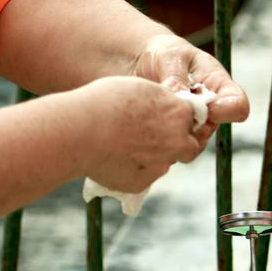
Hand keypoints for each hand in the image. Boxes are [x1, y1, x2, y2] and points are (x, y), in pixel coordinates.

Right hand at [76, 75, 202, 193]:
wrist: (80, 131)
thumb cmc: (104, 102)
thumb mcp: (139, 88)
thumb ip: (160, 100)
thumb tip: (165, 107)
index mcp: (178, 113)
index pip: (191, 117)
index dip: (177, 117)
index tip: (164, 118)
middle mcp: (177, 141)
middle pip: (187, 145)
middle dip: (175, 142)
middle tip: (150, 136)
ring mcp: (160, 165)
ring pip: (164, 162)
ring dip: (153, 156)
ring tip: (123, 145)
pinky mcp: (142, 182)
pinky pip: (143, 176)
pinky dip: (133, 169)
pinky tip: (113, 158)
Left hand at [131, 33, 249, 147]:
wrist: (140, 61)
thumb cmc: (163, 54)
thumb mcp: (172, 57)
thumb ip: (177, 77)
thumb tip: (179, 96)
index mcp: (217, 85)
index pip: (237, 106)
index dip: (226, 111)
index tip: (206, 107)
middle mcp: (209, 108)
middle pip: (210, 129)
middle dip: (189, 124)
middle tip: (167, 110)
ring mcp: (191, 123)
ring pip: (190, 142)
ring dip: (172, 132)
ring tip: (152, 113)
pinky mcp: (173, 132)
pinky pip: (172, 145)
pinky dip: (160, 138)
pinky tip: (146, 122)